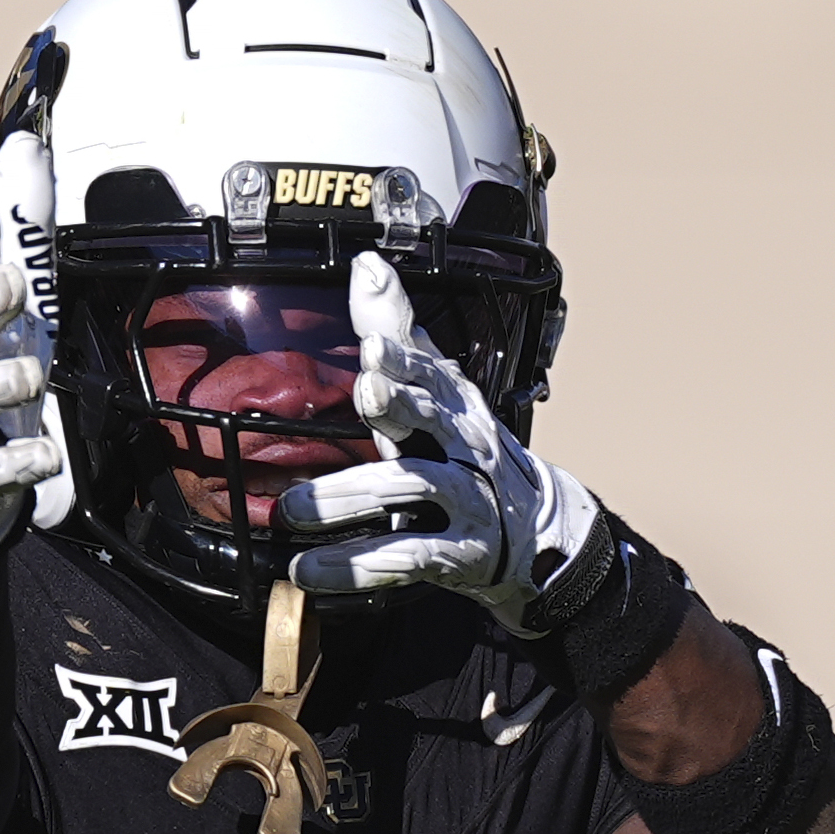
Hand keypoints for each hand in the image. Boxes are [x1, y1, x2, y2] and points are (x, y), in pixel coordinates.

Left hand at [273, 251, 602, 633]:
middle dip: (402, 403)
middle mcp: (466, 446)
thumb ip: (397, 335)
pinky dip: (359, 564)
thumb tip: (366, 265)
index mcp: (456, 403)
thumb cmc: (468, 455)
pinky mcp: (460, 554)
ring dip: (351, 497)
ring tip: (296, 508)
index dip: (407, 357)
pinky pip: (407, 556)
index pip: (432, 371)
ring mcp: (469, 501)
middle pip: (435, 418)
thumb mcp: (437, 392)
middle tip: (367, 391)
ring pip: (413, 489)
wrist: (538, 534)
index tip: (377, 346)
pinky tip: (310, 568)